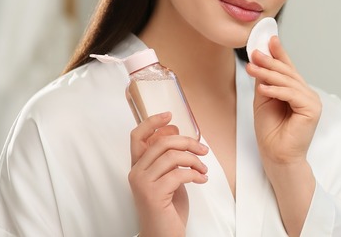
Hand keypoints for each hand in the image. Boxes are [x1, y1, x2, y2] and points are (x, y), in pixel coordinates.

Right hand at [128, 112, 208, 236]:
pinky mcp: (153, 194)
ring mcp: (143, 183)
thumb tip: (182, 141)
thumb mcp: (168, 179)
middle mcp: (136, 173)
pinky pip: (179, 173)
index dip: (152, 122)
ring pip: (172, 156)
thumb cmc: (167, 209)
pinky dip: (195, 174)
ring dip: (194, 160)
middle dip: (187, 142)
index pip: (137, 136)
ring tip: (204, 169)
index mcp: (138, 167)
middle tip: (203, 149)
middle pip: (161, 142)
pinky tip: (202, 179)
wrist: (162, 235)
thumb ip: (169, 161)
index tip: (169, 115)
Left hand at [245, 36, 321, 166]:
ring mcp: (312, 101)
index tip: (269, 39)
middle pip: (287, 73)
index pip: (288, 68)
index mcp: (297, 91)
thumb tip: (261, 60)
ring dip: (268, 73)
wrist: (276, 156)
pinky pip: (292, 94)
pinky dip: (277, 90)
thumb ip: (265, 81)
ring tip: (252, 68)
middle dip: (269, 61)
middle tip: (254, 53)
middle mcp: (307, 94)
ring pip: (288, 81)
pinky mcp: (312, 109)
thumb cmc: (270, 132)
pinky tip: (264, 88)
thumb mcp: (263, 100)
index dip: (279, 53)